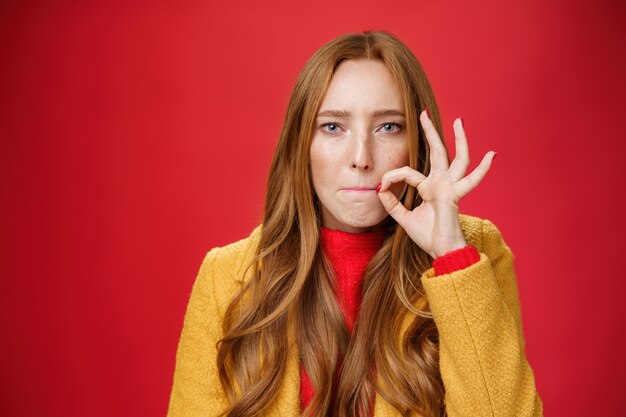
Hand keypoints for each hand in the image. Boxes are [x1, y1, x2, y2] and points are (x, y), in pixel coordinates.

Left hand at [377, 110, 495, 258]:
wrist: (441, 251)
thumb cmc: (427, 236)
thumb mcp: (403, 217)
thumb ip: (392, 203)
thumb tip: (379, 188)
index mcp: (429, 187)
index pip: (408, 173)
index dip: (392, 177)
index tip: (381, 186)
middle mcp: (441, 183)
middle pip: (437, 152)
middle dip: (430, 131)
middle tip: (424, 112)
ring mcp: (450, 187)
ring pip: (457, 158)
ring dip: (459, 139)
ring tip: (459, 121)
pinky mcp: (454, 194)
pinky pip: (469, 180)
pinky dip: (482, 170)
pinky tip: (492, 155)